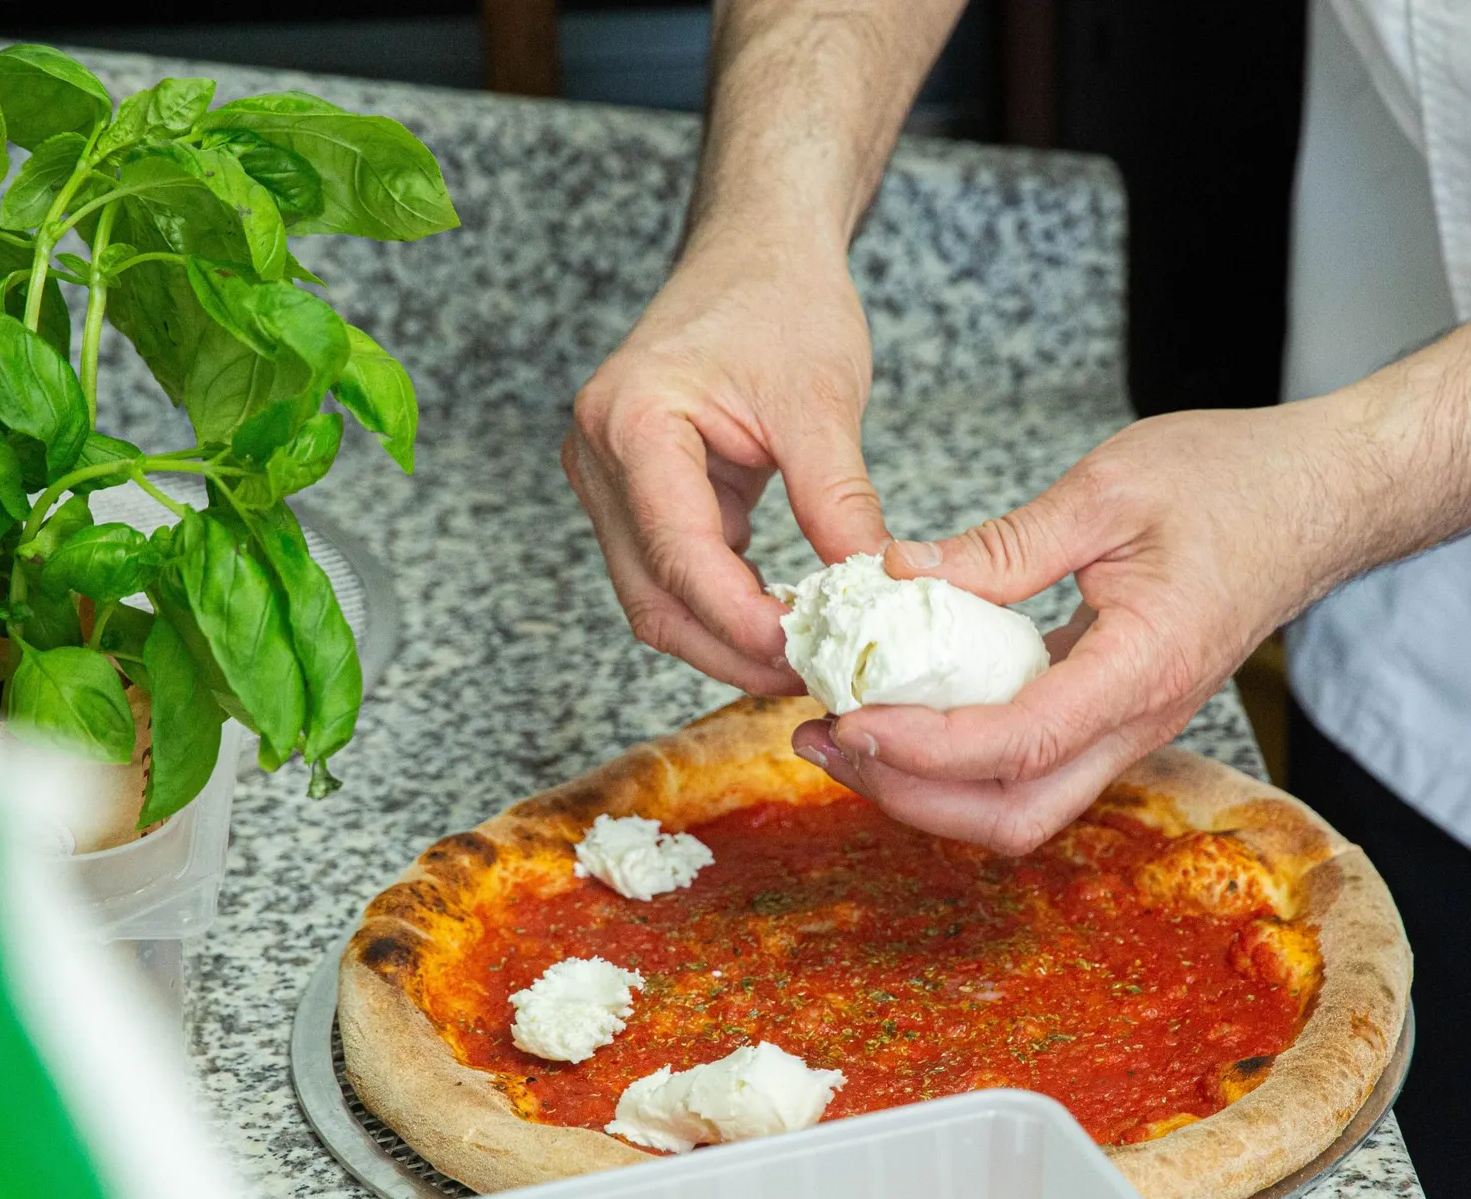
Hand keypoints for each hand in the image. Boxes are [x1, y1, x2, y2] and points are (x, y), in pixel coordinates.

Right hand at [565, 234, 889, 690]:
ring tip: (804, 657)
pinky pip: (672, 573)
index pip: (678, 554)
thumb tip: (870, 588)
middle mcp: (600, 457)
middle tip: (812, 676)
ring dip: (726, 638)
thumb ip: (838, 499)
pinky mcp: (636, 494)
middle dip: (731, 649)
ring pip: (656, 597)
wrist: (756, 250)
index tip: (807, 653)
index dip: (740, 619)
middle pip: (653, 596)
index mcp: (632, 422)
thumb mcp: (821, 401)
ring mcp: (609, 480)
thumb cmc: (779, 299)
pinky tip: (783, 619)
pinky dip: (725, 605)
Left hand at [790, 399, 1357, 852]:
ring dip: (925, 788)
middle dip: (908, 795)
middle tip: (825, 739)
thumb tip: (896, 578)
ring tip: (845, 732)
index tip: (849, 716)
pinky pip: (1029, 767)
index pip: (1019, 746)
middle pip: (1014, 817)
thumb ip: (1002, 548)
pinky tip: (904, 711)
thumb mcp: (1109, 490)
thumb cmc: (1237, 482)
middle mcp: (1140, 720)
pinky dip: (956, 760)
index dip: (923, 748)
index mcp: (1144, 668)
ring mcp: (1130, 726)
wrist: (1325, 497)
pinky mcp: (1114, 712)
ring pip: (1019, 807)